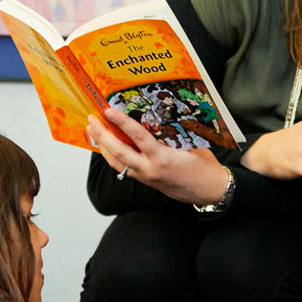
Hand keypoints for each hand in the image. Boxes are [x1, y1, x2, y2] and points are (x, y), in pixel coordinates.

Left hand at [88, 110, 227, 204]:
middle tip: (92, 120)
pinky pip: (123, 168)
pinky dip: (113, 156)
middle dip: (102, 136)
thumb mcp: (190, 145)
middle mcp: (149, 169)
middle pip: (118, 152)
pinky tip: (108, 147)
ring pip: (116, 163)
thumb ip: (170, 134)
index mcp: (162, 158)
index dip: (121, 122)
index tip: (108, 111)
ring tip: (94, 131)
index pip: (137, 136)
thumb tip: (154, 119)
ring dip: (103, 146)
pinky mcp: (146, 181)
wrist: (210, 191)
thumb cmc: (204, 167)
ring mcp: (146, 177)